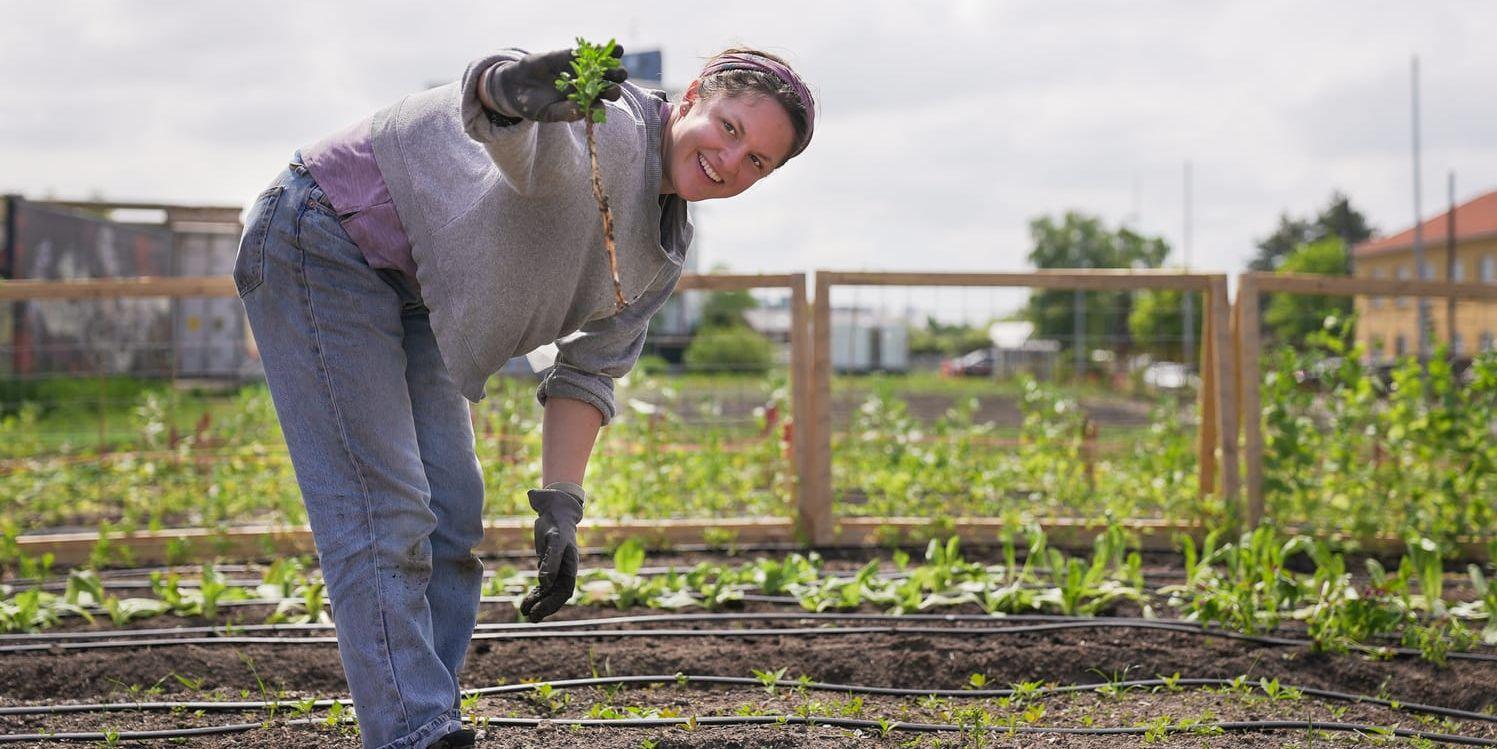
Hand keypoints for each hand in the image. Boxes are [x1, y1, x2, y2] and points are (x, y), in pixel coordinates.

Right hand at [486, 46, 627, 122]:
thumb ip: (565, 112)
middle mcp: (585, 89)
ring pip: (600, 68)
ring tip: (619, 56)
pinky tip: (605, 46)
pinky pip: (585, 53)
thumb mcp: (548, 113)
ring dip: (611, 63)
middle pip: (606, 86)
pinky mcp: (569, 57)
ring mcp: (579, 72)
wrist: (517, 86)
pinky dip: (596, 49)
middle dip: (613, 82)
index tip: (602, 102)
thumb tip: (581, 112)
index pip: (598, 105)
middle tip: (620, 76)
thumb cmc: (534, 105)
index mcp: (582, 105)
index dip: (603, 103)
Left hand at [518, 483, 584, 621]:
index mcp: (571, 565)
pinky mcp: (547, 566)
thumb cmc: (557, 524)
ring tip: (524, 612)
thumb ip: (550, 562)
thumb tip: (545, 584)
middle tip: (531, 618)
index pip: (564, 590)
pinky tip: (525, 603)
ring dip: (538, 602)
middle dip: (545, 607)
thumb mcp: (554, 540)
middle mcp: (565, 570)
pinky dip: (535, 594)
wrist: (555, 510)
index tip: (538, 611)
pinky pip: (542, 585)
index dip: (552, 603)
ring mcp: (557, 569)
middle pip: (557, 595)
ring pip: (548, 592)